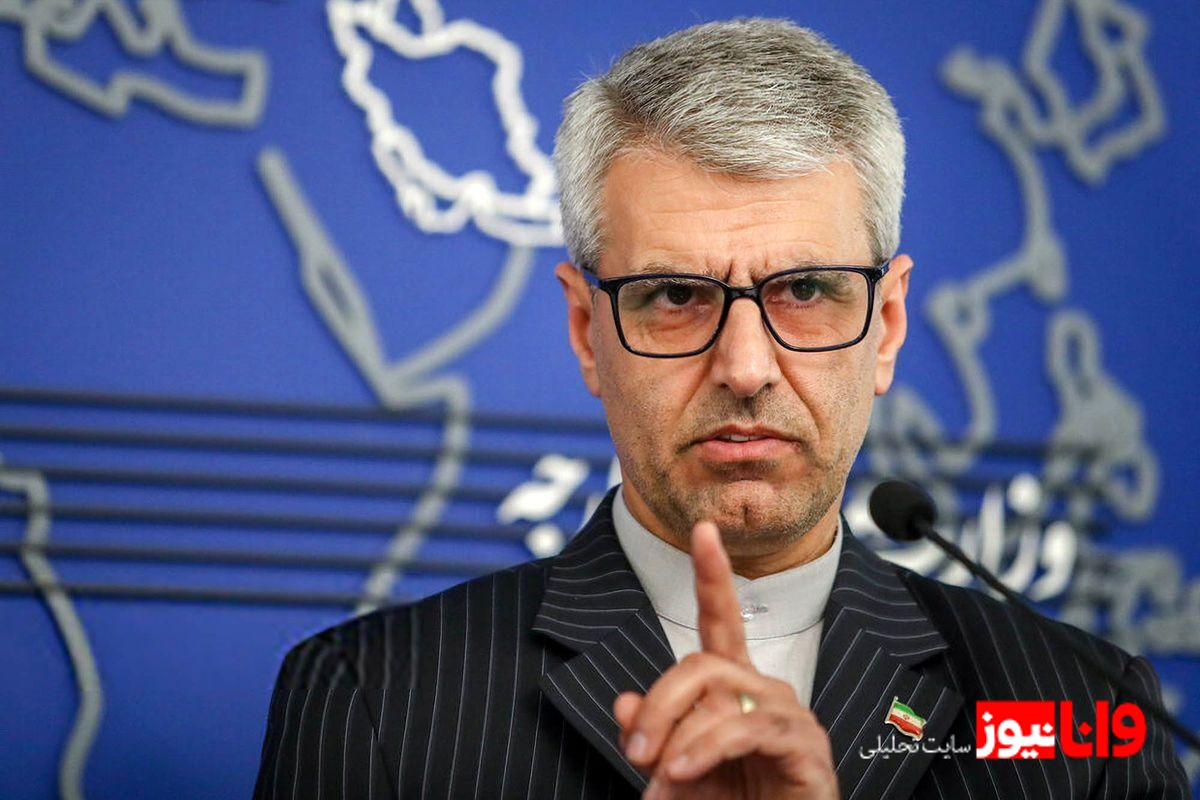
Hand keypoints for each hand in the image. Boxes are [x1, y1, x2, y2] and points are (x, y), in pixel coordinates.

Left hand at [613, 521, 838, 799]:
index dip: (712, 575)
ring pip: (718, 692)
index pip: (721, 620)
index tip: (704, 530)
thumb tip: (621, 703)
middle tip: (636, 752)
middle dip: (658, 703)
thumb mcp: (674, 770)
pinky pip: (744, 729)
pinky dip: (704, 748)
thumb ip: (649, 736)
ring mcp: (789, 715)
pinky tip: (682, 771)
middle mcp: (764, 690)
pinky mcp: (805, 746)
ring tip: (662, 774)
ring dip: (677, 734)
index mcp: (735, 687)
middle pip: (700, 664)